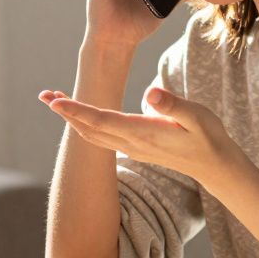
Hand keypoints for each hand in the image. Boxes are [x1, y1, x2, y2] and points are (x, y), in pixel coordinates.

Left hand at [38, 86, 245, 190]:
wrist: (214, 164)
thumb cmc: (208, 136)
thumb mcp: (197, 116)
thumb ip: (173, 105)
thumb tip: (150, 93)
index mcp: (142, 133)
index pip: (101, 121)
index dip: (76, 111)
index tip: (56, 101)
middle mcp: (131, 143)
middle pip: (88, 129)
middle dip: (65, 112)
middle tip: (44, 95)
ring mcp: (131, 148)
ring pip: (92, 135)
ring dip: (72, 119)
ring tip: (55, 100)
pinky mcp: (135, 147)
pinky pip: (102, 138)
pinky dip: (85, 124)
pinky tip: (81, 114)